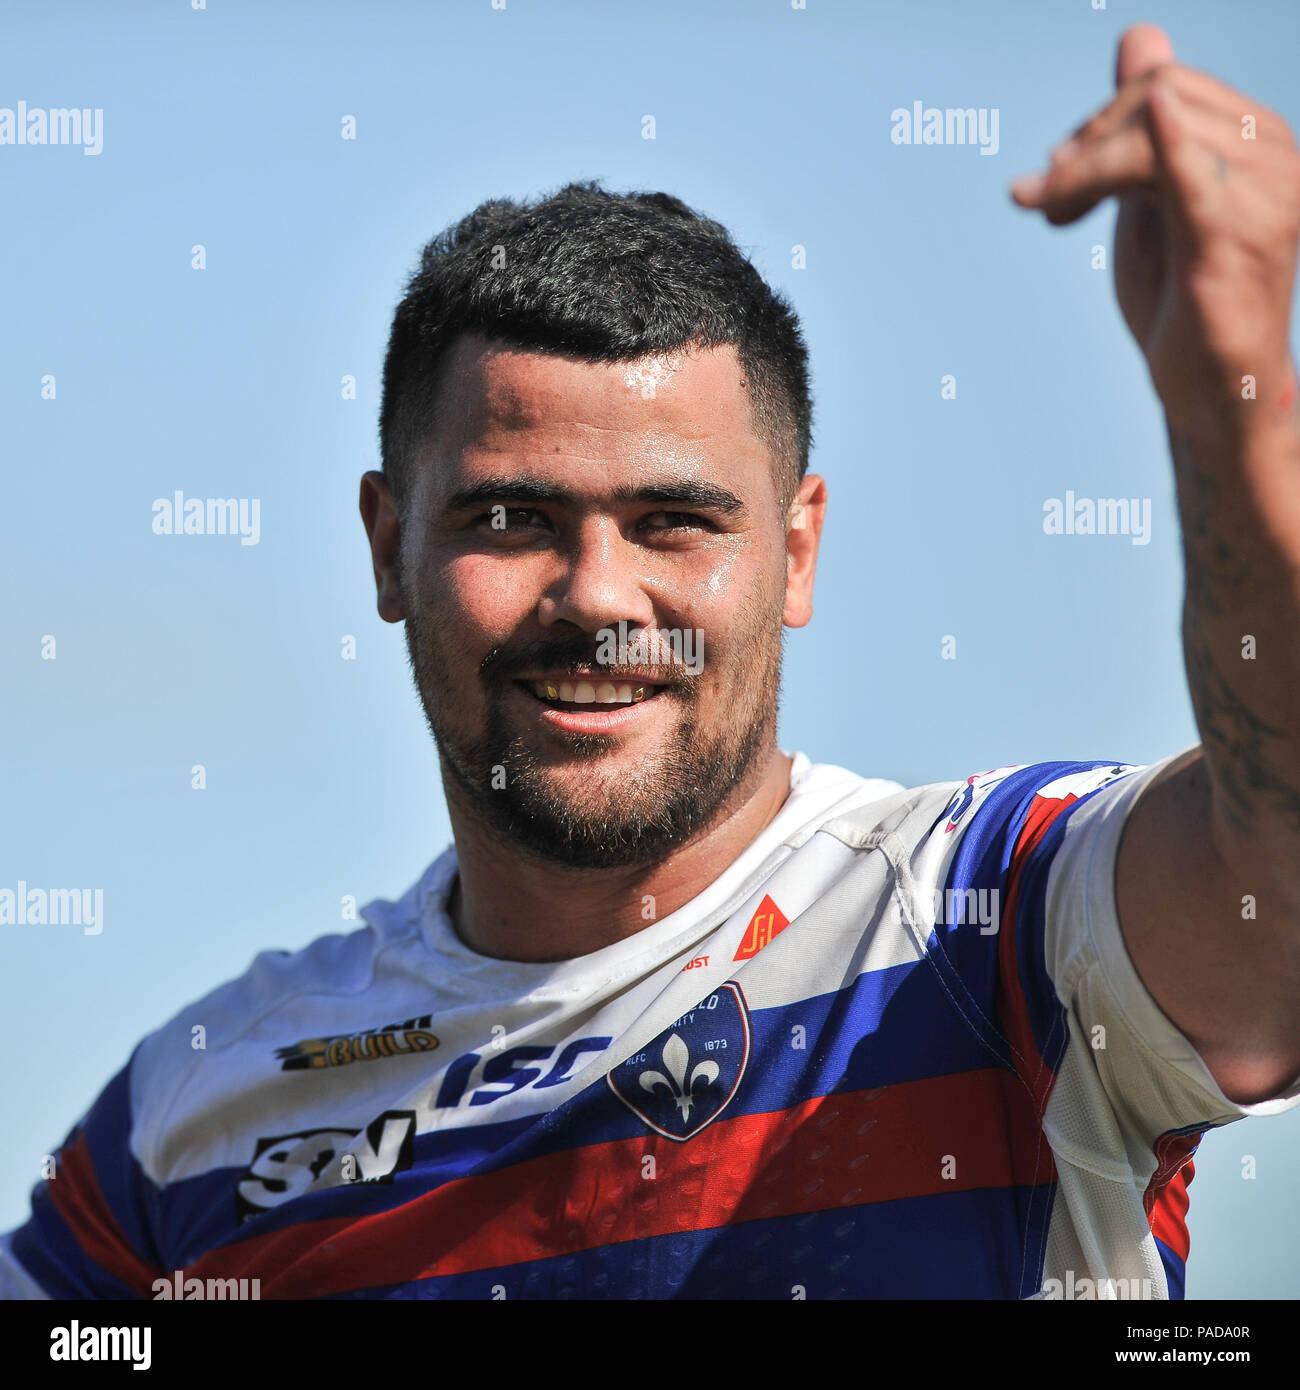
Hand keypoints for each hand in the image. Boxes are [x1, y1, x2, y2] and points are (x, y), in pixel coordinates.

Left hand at [1012, 23, 1299, 438]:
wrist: (1214, 393)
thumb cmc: (1186, 304)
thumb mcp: (1155, 202)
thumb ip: (1143, 133)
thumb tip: (1137, 36)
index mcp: (1261, 139)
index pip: (1166, 87)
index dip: (1098, 122)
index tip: (1055, 178)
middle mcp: (1276, 153)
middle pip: (1156, 97)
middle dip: (1084, 143)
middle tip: (1041, 198)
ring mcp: (1265, 191)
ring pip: (1148, 133)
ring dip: (1077, 170)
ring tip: (1043, 209)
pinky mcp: (1235, 237)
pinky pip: (1180, 171)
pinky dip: (1135, 153)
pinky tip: (1074, 173)